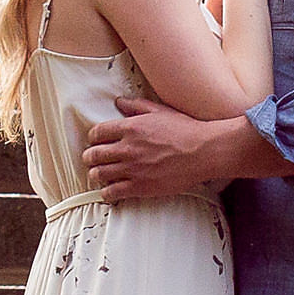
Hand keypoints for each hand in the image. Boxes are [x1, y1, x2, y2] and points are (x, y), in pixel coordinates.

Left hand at [85, 92, 226, 201]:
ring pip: (98, 174)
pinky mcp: (140, 187)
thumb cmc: (185, 129)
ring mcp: (132, 169)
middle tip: (92, 160)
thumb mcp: (160, 111)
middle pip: (93, 155)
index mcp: (130, 127)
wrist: (204, 152)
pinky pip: (112, 192)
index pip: (97, 133)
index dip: (93, 138)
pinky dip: (106, 193)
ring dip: (96, 175)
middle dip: (90, 157)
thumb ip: (136, 106)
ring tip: (99, 175)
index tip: (95, 142)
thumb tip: (119, 102)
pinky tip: (109, 191)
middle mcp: (127, 148)